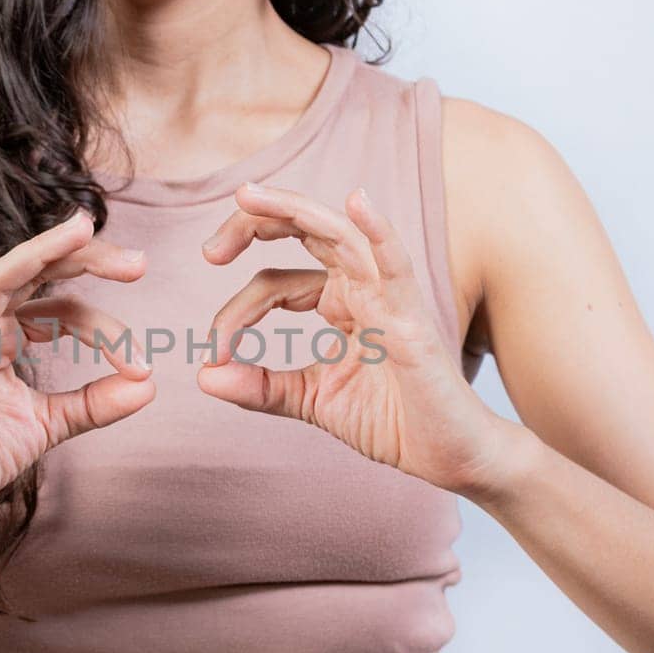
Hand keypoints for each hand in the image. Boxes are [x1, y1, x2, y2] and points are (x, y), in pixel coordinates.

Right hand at [0, 211, 155, 540]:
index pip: (68, 312)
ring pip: (2, 279)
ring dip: (42, 252)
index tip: (142, 367)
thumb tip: (149, 385)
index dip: (109, 334)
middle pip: (40, 274)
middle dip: (87, 260)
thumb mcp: (47, 425)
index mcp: (9, 335)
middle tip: (138, 262)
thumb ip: (94, 404)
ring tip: (80, 229)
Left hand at [197, 183, 511, 494]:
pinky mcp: (411, 319)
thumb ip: (261, 388)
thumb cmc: (394, 422)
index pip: (272, 283)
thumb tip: (204, 376)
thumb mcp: (311, 401)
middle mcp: (363, 287)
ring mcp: (389, 297)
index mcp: (338, 301)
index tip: (211, 354)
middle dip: (253, 228)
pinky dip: (380, 231)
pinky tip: (359, 202)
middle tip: (209, 249)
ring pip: (338, 235)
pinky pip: (397, 266)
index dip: (234, 313)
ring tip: (249, 196)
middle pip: (303, 234)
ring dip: (292, 211)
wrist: (449, 456)